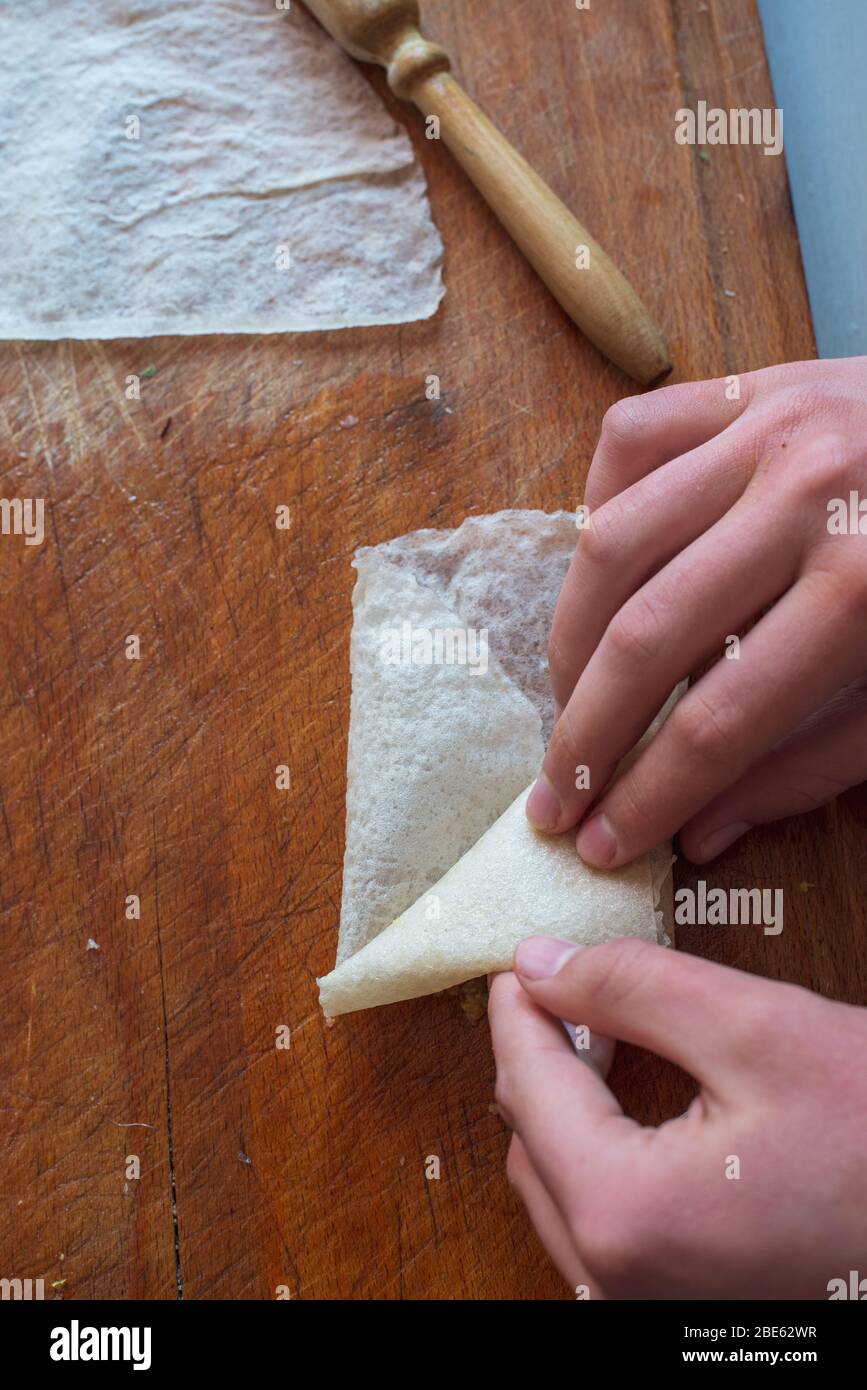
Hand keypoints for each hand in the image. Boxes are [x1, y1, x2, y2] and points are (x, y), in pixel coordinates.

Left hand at [488, 936, 866, 1299]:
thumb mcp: (757, 1030)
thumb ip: (634, 988)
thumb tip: (541, 966)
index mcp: (625, 1211)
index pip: (526, 1086)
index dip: (519, 1007)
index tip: (521, 956)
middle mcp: (619, 1277)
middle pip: (529, 1141)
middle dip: (537, 1053)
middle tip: (564, 984)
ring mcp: (646, 1302)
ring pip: (556, 1185)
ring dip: (561, 1103)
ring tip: (597, 1031)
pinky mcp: (677, 1303)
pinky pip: (599, 1222)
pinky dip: (595, 1152)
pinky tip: (629, 1099)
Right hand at [526, 357, 866, 866]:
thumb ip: (807, 767)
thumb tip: (696, 832)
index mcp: (864, 594)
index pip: (718, 723)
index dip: (648, 797)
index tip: (601, 843)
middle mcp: (805, 501)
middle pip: (647, 638)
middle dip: (583, 737)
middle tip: (551, 800)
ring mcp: (768, 430)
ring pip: (612, 541)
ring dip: (569, 638)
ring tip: (570, 701)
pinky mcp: (746, 385)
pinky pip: (628, 441)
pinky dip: (597, 507)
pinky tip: (608, 574)